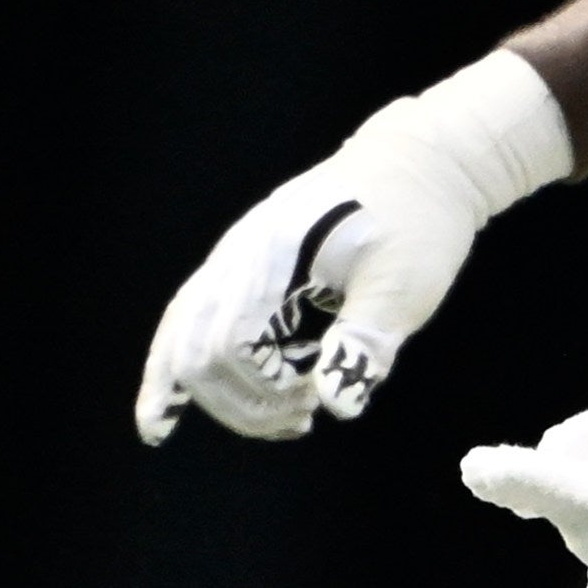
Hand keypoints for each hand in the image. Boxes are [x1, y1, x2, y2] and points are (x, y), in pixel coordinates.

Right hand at [133, 52, 572, 441]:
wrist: (421, 166)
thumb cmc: (418, 222)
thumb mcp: (406, 283)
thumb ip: (365, 341)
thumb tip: (337, 404)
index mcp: (274, 253)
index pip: (234, 343)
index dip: (266, 387)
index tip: (315, 401)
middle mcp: (237, 256)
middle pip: (197, 352)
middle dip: (242, 402)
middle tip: (303, 419)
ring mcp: (232, 262)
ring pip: (183, 342)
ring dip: (221, 396)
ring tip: (282, 421)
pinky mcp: (239, 273)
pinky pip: (189, 327)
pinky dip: (176, 374)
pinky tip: (165, 419)